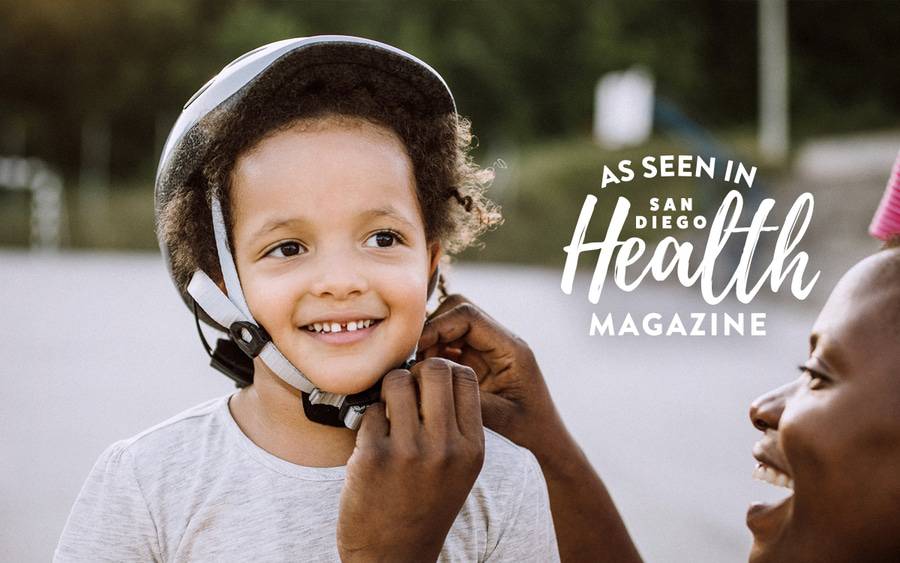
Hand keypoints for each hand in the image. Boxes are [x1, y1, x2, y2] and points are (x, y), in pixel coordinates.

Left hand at [337, 358, 484, 562]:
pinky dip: (370, 416)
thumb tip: (433, 370)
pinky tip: (373, 436)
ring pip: (398, 381)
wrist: (395, 557)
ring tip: (388, 408)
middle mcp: (446, 448)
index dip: (445, 369)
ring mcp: (410, 452)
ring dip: (389, 387)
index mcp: (473, 448)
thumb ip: (456, 424)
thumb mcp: (459, 469)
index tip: (430, 380)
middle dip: (417, 369)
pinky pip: (371, 409)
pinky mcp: (374, 458)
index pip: (466, 378)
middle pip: (434, 370)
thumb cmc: (425, 505)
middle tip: (406, 385)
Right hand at [419, 295, 641, 562]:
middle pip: (456, 310)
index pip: (468, 315)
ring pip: (449, 325)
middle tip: (414, 360)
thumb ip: (469, 399)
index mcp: (511, 349)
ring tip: (417, 372)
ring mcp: (487, 350)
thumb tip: (431, 383)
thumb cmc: (530, 434)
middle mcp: (499, 342)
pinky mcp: (476, 362)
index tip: (416, 350)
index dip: (437, 326)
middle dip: (430, 329)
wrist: (545, 445)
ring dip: (428, 343)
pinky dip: (432, 356)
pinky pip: (448, 345)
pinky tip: (424, 378)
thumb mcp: (501, 419)